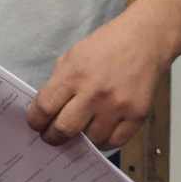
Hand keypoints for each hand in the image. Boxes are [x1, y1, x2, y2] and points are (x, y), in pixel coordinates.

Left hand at [26, 8, 171, 148]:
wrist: (144, 39)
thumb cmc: (108, 45)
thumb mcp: (73, 55)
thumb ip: (60, 82)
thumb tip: (47, 109)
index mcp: (74, 73)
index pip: (44, 108)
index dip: (35, 121)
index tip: (36, 124)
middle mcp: (94, 92)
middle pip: (64, 129)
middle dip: (53, 136)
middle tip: (52, 135)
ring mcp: (117, 105)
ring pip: (90, 139)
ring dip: (82, 138)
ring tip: (80, 130)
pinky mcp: (136, 115)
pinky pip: (114, 142)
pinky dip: (104, 141)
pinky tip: (100, 132)